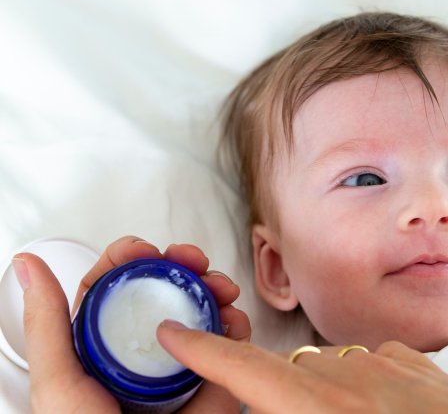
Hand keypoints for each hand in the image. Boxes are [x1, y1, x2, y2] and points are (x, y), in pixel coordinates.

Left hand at [14, 236, 249, 413]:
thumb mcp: (57, 380)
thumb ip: (47, 322)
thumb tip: (27, 263)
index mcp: (102, 340)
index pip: (117, 285)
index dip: (133, 258)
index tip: (146, 249)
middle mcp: (143, 345)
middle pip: (166, 290)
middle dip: (183, 266)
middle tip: (193, 260)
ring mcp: (179, 360)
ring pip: (201, 309)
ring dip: (214, 288)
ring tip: (220, 287)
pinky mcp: (211, 380)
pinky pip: (229, 344)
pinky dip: (237, 325)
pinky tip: (234, 318)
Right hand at [157, 328, 447, 412]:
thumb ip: (289, 409)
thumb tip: (257, 399)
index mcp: (322, 406)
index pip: (247, 371)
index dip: (204, 352)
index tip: (174, 333)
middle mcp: (352, 376)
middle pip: (286, 370)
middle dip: (264, 384)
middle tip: (259, 399)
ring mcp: (390, 364)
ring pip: (330, 364)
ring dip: (315, 386)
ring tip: (323, 412)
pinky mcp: (421, 365)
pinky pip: (373, 362)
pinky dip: (359, 379)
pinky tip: (373, 405)